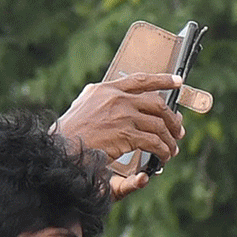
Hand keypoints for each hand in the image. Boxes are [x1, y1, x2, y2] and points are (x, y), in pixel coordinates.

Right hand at [55, 72, 183, 190]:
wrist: (58, 149)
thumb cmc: (66, 134)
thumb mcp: (81, 106)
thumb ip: (99, 99)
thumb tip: (114, 95)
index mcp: (105, 90)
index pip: (140, 80)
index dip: (162, 80)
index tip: (178, 82)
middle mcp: (116, 99)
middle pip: (156, 104)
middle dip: (171, 118)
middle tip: (177, 129)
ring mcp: (122, 116)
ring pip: (158, 124)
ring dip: (169, 138)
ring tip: (171, 148)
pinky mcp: (125, 135)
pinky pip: (153, 141)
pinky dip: (162, 150)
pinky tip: (163, 156)